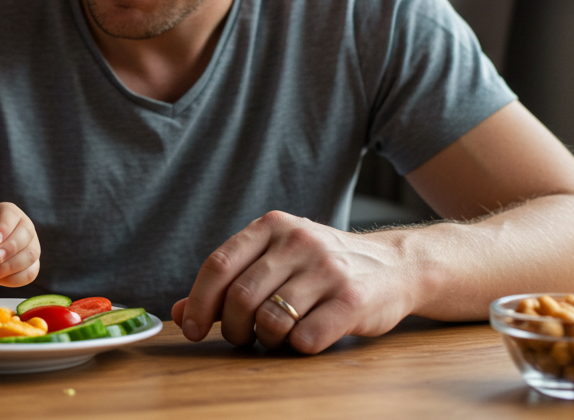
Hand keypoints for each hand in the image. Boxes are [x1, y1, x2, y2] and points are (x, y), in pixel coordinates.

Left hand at [0, 202, 40, 286]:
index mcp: (8, 212)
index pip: (10, 215)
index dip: (4, 227)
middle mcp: (25, 226)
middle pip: (26, 234)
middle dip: (10, 248)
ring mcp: (32, 245)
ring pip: (30, 256)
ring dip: (10, 267)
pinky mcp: (33, 264)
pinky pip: (29, 273)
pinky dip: (13, 279)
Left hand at [170, 211, 413, 353]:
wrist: (396, 266)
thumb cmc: (322, 268)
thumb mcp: (275, 261)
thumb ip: (228, 284)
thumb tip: (178, 314)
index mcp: (272, 226)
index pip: (218, 265)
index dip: (198, 302)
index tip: (192, 329)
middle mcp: (298, 241)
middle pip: (239, 296)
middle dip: (231, 328)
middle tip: (240, 338)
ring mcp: (327, 269)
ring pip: (270, 320)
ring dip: (265, 339)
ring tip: (275, 337)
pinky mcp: (353, 299)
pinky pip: (306, 338)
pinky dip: (296, 347)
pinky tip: (304, 338)